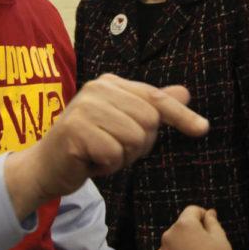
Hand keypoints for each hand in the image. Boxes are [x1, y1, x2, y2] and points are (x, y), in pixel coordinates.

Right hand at [5, 74, 207, 218]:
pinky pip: (115, 154)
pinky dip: (107, 166)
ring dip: (122, 157)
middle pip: (149, 122)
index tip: (202, 129)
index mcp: (111, 83)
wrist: (46, 166)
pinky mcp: (75, 130)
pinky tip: (90, 162)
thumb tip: (185, 92)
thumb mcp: (123, 123)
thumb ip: (152, 106)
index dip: (181, 115)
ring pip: (134, 139)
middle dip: (138, 145)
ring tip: (101, 154)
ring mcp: (85, 108)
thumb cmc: (89, 145)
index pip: (156, 98)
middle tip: (114, 148)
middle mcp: (98, 89)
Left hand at [153, 206, 236, 249]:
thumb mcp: (221, 239)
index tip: (210, 225)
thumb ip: (212, 222)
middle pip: (180, 230)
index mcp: (184, 225)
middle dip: (191, 236)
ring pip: (172, 249)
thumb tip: (209, 212)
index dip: (202, 216)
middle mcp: (167, 237)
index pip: (192, 211)